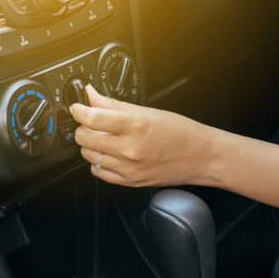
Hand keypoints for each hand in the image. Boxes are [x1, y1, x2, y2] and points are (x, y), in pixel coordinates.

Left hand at [70, 85, 220, 186]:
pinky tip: (108, 154)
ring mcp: (129, 168)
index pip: (94, 118)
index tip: (77, 108)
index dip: (79, 111)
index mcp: (137, 126)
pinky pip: (99, 172)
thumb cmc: (180, 133)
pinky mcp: (130, 182)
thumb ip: (114, 105)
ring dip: (89, 145)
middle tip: (91, 122)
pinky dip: (97, 162)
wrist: (201, 157)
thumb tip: (92, 95)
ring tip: (103, 137)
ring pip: (89, 156)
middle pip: (86, 138)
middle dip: (83, 127)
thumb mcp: (148, 112)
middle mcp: (131, 149)